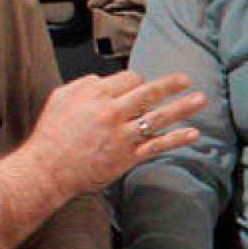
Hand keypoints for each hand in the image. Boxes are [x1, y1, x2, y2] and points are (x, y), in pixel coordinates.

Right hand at [29, 71, 205, 195]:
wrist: (47, 169)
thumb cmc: (51, 134)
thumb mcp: (60, 97)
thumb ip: (84, 84)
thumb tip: (104, 79)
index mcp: (96, 94)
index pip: (129, 79)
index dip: (137, 81)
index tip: (139, 86)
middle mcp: (112, 112)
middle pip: (149, 92)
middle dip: (171, 84)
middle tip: (186, 80)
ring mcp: (121, 135)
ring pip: (158, 117)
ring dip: (183, 107)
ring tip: (201, 99)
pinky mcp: (127, 156)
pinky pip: (157, 145)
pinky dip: (177, 139)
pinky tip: (193, 133)